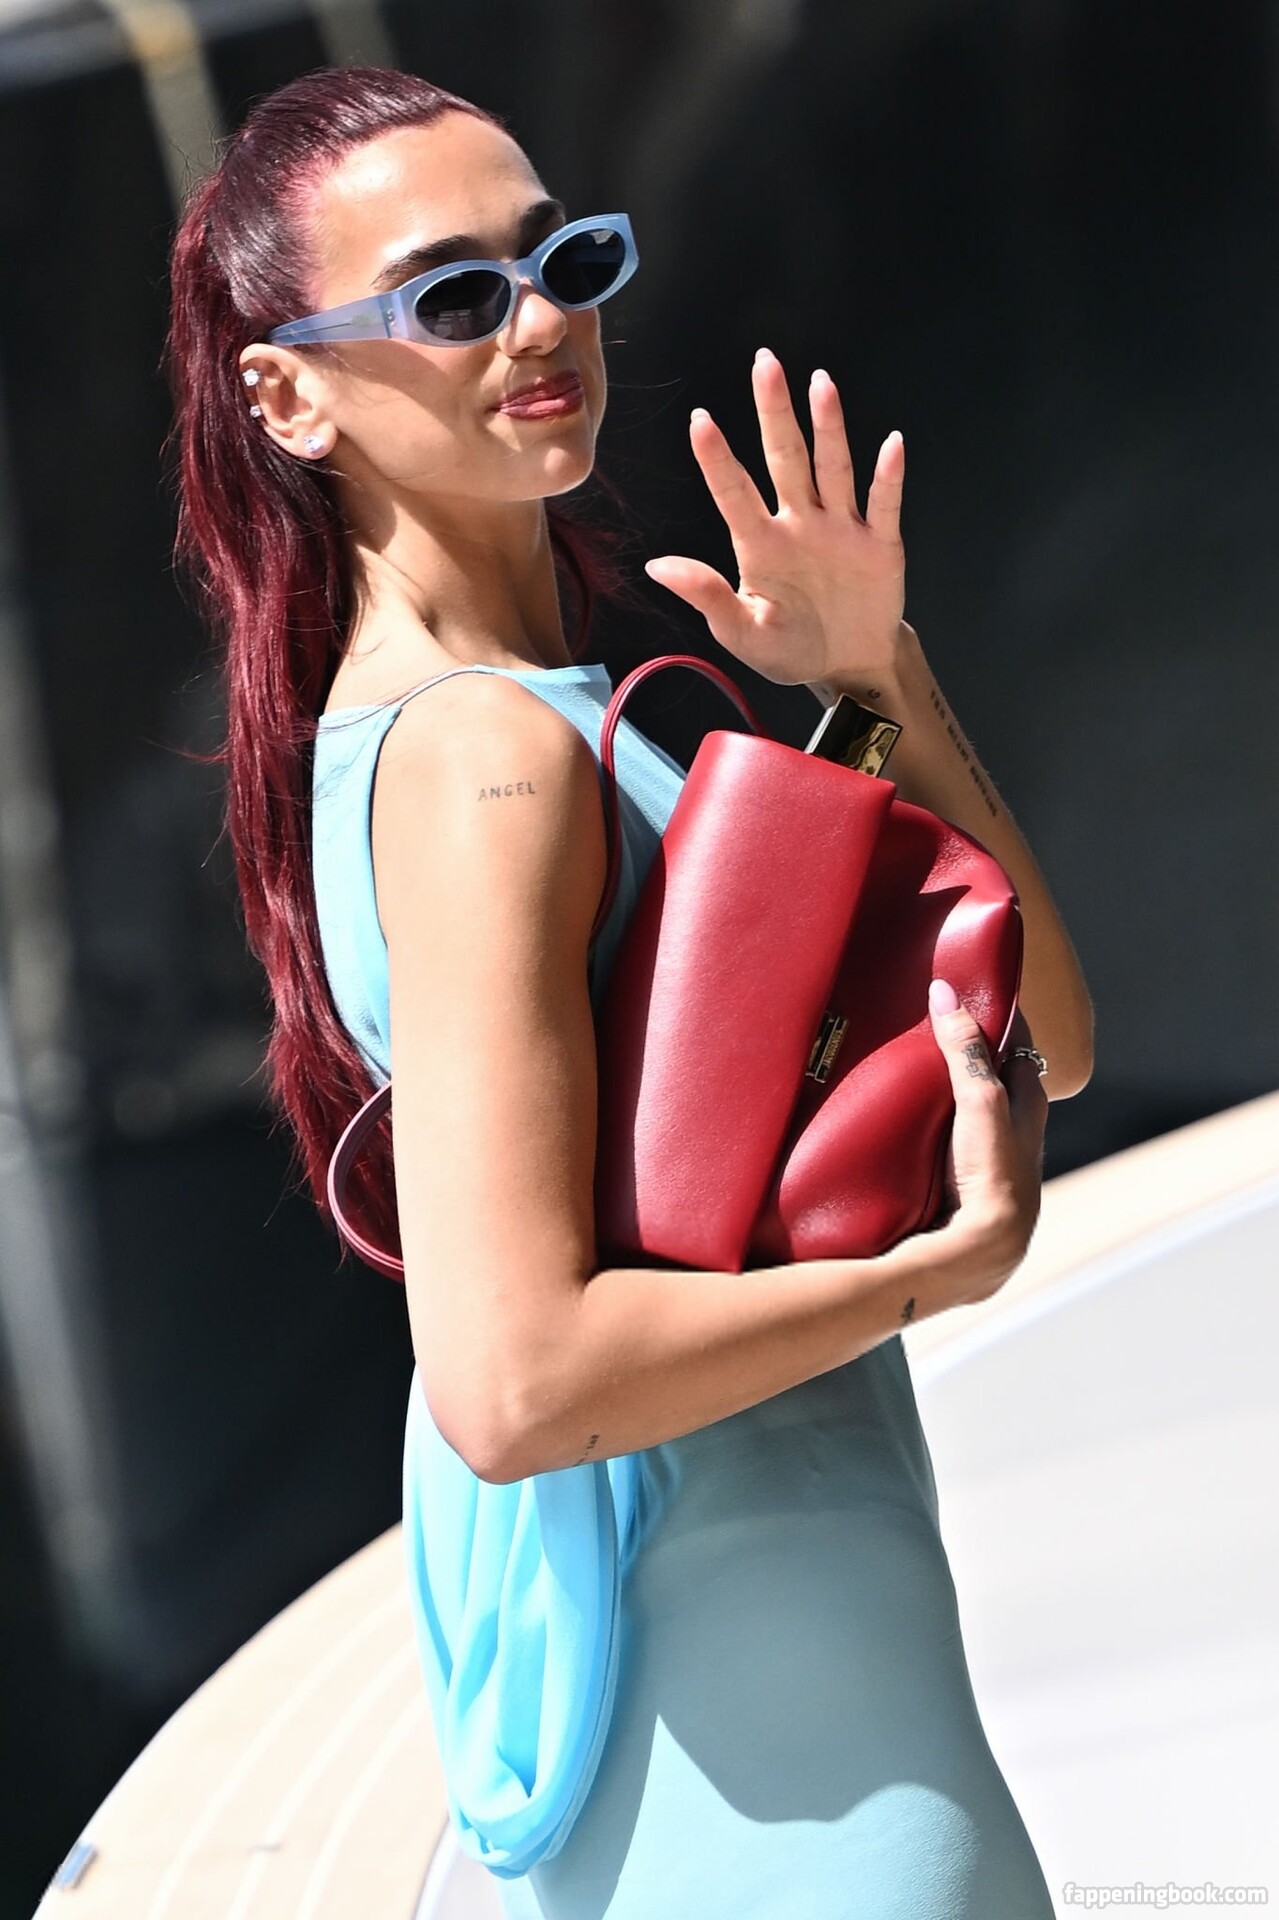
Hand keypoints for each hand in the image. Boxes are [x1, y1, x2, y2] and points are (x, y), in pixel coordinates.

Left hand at [644, 348, 906, 687]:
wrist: (847, 666)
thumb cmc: (790, 647)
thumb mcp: (742, 633)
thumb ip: (707, 597)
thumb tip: (656, 567)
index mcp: (760, 544)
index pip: (734, 492)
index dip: (717, 458)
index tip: (700, 420)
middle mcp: (800, 524)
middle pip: (786, 458)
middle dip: (775, 412)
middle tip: (765, 364)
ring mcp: (840, 530)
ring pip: (833, 468)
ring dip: (829, 428)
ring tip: (820, 384)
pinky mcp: (879, 545)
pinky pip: (883, 505)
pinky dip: (888, 477)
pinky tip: (891, 445)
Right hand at [920, 981, 1048, 1307]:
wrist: (980, 1253)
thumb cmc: (992, 1175)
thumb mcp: (980, 1102)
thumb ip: (966, 1052)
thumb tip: (944, 993)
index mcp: (1029, 1104)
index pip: (1019, 1045)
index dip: (1000, 1014)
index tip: (975, 985)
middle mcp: (1016, 1129)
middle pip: (998, 1076)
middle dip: (976, 1049)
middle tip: (938, 1020)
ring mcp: (990, 1157)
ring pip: (976, 1108)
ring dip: (954, 1086)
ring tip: (916, 1062)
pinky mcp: (965, 1180)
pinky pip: (953, 1136)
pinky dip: (938, 1119)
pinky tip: (910, 1119)